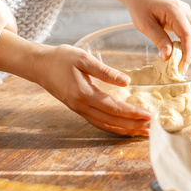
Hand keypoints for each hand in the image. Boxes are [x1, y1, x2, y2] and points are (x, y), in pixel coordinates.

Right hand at [33, 44, 150, 136]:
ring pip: (105, 125)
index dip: (132, 113)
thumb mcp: (83, 59)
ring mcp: (78, 110)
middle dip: (133, 126)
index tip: (148, 115)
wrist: (39, 65)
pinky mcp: (77, 109)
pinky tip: (123, 127)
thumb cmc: (61, 58)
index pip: (114, 107)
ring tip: (141, 131)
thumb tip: (127, 82)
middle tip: (151, 128)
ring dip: (124, 130)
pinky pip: (98, 123)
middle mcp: (81, 106)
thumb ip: (105, 71)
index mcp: (84, 94)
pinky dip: (113, 127)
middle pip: (111, 121)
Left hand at [125, 0, 190, 68]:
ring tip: (176, 62)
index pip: (188, 35)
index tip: (181, 68)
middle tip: (177, 69)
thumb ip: (158, 39)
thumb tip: (169, 56)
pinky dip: (186, 44)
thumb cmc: (140, 6)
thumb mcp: (145, 24)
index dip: (187, 53)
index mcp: (175, 10)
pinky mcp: (184, 16)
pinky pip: (190, 32)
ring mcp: (186, 13)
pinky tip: (176, 51)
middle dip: (189, 54)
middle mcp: (185, 11)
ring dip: (188, 50)